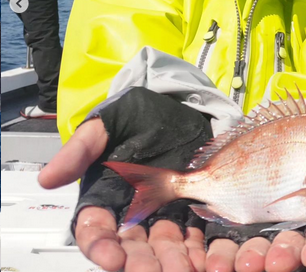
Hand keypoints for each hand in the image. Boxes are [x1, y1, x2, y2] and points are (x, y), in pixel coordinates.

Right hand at [39, 118, 206, 271]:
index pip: (95, 231)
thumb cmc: (136, 114)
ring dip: (171, 261)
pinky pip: (193, 232)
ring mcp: (163, 210)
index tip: (112, 259)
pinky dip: (197, 248)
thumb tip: (48, 177)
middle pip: (131, 246)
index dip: (100, 248)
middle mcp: (132, 210)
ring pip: (163, 245)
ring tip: (182, 270)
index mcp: (104, 196)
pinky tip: (203, 259)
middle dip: (141, 263)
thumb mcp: (105, 124)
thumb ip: (80, 149)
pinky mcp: (191, 205)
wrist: (175, 106)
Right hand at [41, 122, 305, 271]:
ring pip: (246, 253)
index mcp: (144, 222)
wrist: (182, 105)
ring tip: (290, 255)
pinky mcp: (259, 205)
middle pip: (201, 262)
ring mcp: (222, 222)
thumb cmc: (146, 116)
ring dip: (272, 258)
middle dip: (228, 267)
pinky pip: (284, 226)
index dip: (143, 261)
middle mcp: (185, 232)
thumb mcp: (111, 123)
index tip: (143, 261)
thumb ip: (86, 147)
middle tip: (257, 263)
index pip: (137, 254)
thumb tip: (51, 175)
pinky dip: (305, 234)